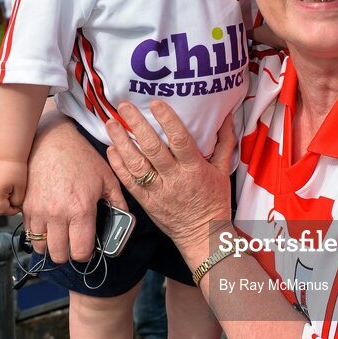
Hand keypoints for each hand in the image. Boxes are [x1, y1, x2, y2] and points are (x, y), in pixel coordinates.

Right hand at [0, 157, 26, 215]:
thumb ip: (17, 201)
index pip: (2, 210)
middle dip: (3, 210)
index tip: (18, 208)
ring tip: (3, 204)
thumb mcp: (21, 187)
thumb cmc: (17, 168)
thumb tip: (14, 207)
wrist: (8, 152)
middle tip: (12, 205)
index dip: (12, 211)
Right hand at [23, 103, 128, 262]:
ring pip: (41, 247)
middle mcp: (57, 214)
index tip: (89, 248)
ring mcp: (38, 211)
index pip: (81, 252)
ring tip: (61, 234)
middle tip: (74, 242)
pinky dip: (39, 233)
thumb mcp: (107, 177)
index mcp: (80, 210)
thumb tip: (125, 219)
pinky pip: (29, 232)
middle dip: (69, 253)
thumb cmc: (81, 156)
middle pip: (59, 255)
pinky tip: (49, 222)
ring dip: (51, 245)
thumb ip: (118, 202)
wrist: (52, 140)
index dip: (87, 254)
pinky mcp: (25, 206)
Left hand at [105, 101, 235, 268]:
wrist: (203, 235)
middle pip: (153, 149)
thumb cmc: (215, 201)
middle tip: (124, 106)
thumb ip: (224, 142)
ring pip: (136, 164)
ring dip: (121, 142)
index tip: (155, 103)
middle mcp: (174, 179)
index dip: (167, 121)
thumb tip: (226, 116)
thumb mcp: (223, 171)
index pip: (179, 140)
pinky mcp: (146, 202)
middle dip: (137, 125)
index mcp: (194, 169)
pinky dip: (118, 165)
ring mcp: (158, 191)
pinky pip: (129, 182)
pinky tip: (110, 149)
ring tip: (111, 124)